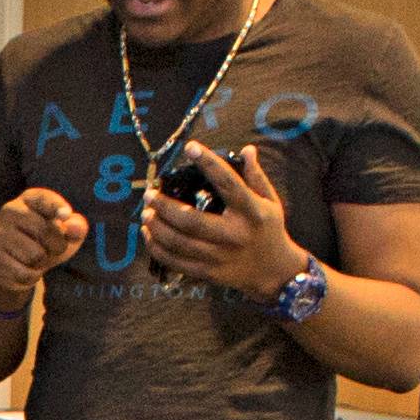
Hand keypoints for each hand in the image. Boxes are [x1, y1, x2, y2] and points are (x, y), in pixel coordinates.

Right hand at [0, 184, 89, 303]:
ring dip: (43, 263)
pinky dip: (32, 276)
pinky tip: (27, 269)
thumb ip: (77, 227)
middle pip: (45, 232)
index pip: (44, 199)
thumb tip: (75, 227)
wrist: (15, 263)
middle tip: (53, 248)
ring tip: (36, 258)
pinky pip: (24, 273)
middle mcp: (10, 211)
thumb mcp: (66, 233)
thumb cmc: (47, 242)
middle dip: (58, 246)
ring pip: (35, 255)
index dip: (57, 207)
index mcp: (30, 198)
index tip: (66, 215)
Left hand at [133, 143, 301, 293]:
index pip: (228, 183)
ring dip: (157, 227)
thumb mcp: (270, 201)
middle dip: (165, 206)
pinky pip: (176, 262)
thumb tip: (247, 149)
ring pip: (179, 243)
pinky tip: (149, 234)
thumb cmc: (269, 229)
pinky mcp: (209, 273)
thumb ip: (256, 177)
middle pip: (192, 221)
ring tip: (146, 212)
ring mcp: (220, 257)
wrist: (274, 272)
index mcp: (251, 212)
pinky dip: (157, 249)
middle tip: (149, 194)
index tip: (190, 147)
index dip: (209, 163)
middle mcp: (234, 235)